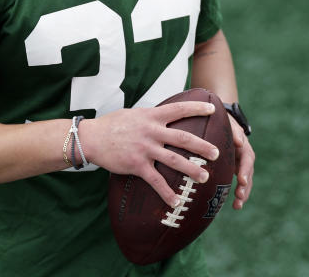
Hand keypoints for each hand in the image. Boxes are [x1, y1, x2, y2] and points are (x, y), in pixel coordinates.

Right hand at [81, 102, 220, 207]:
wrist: (92, 138)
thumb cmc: (113, 124)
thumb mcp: (135, 113)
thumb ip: (152, 116)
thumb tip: (166, 115)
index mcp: (152, 116)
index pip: (179, 109)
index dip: (197, 108)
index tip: (212, 109)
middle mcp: (151, 131)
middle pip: (183, 138)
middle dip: (202, 146)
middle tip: (216, 153)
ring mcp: (145, 149)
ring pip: (174, 160)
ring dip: (191, 170)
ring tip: (205, 177)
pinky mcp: (137, 165)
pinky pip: (155, 181)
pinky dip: (167, 193)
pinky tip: (176, 201)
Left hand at [227, 114, 254, 208]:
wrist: (218, 121)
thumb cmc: (222, 121)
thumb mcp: (228, 122)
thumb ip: (234, 131)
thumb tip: (240, 142)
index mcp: (244, 146)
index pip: (248, 159)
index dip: (245, 170)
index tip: (241, 180)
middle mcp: (244, 157)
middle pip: (248, 173)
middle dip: (245, 186)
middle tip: (240, 196)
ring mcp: (240, 164)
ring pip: (245, 181)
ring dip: (243, 193)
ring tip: (237, 205)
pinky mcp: (234, 169)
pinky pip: (238, 183)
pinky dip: (238, 194)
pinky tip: (235, 205)